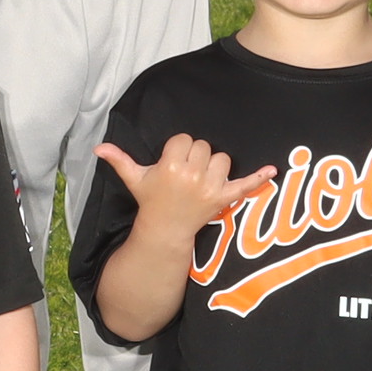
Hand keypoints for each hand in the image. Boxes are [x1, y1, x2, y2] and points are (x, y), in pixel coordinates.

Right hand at [92, 130, 272, 233]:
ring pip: (222, 159)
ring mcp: (210, 188)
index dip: (178, 149)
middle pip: (203, 146)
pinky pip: (245, 185)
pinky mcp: (224, 199)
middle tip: (185, 174)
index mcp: (170, 167)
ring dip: (214, 166)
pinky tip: (273, 170)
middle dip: (195, 156)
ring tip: (199, 181)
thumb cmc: (150, 201)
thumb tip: (98, 147)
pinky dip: (259, 178)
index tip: (172, 163)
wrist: (165, 230)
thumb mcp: (134, 179)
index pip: (183, 139)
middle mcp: (191, 176)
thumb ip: (119, 160)